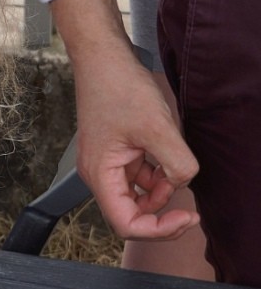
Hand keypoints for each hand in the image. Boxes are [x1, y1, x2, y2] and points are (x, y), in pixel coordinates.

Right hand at [74, 49, 200, 239]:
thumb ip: (177, 164)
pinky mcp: (115, 152)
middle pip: (130, 214)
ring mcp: (105, 163)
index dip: (159, 229)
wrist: (103, 59)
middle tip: (190, 208)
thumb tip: (183, 183)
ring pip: (137, 196)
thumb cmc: (119, 88)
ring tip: (177, 168)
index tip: (186, 216)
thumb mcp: (158, 128)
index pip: (126, 223)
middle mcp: (98, 173)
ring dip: (162, 192)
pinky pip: (138, 177)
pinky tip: (168, 156)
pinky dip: (157, 176)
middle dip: (162, 213)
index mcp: (100, 173)